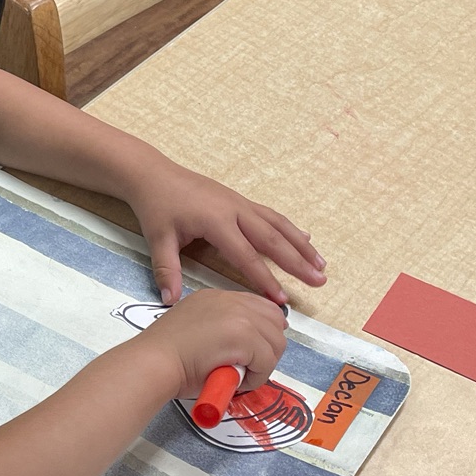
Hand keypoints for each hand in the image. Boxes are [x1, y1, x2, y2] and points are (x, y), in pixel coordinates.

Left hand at [122, 153, 324, 305]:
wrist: (154, 174)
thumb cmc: (157, 206)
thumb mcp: (158, 239)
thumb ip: (167, 270)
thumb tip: (170, 301)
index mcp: (216, 220)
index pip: (246, 256)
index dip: (265, 279)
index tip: (280, 300)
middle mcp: (235, 210)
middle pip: (273, 239)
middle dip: (298, 262)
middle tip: (319, 281)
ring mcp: (240, 203)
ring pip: (279, 225)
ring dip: (302, 245)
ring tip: (321, 264)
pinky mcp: (240, 200)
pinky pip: (272, 216)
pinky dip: (291, 229)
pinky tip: (305, 238)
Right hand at [135, 289, 286, 395]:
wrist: (153, 363)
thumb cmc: (165, 358)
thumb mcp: (196, 332)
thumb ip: (218, 331)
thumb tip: (244, 349)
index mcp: (215, 298)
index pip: (258, 306)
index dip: (263, 330)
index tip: (257, 350)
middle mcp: (229, 301)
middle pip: (274, 319)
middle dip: (268, 347)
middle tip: (250, 368)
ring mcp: (239, 316)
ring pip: (275, 342)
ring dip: (262, 365)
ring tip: (238, 377)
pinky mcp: (244, 336)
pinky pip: (267, 361)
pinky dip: (257, 377)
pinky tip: (235, 383)